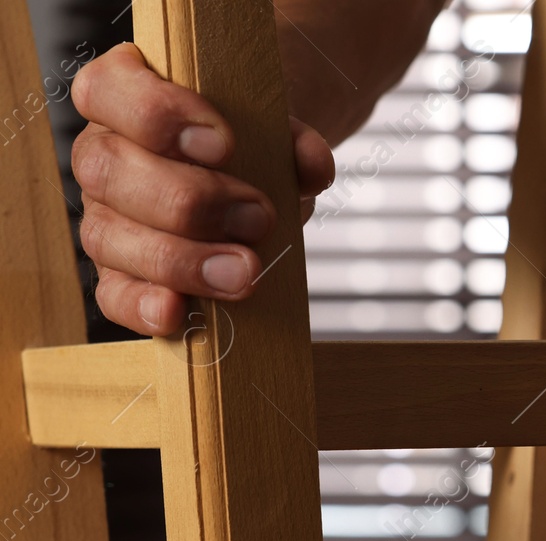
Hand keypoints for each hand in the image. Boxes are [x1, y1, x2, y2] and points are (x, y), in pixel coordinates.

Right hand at [70, 43, 335, 335]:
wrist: (260, 189)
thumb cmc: (254, 151)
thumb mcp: (274, 135)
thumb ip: (293, 142)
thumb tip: (312, 166)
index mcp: (124, 96)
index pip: (108, 90)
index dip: (156, 115)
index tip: (224, 143)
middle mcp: (102, 155)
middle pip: (108, 170)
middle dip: (190, 200)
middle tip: (258, 218)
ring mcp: (104, 216)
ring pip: (108, 236)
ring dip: (181, 259)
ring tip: (244, 271)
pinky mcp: (118, 273)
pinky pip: (112, 293)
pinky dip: (142, 305)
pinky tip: (177, 312)